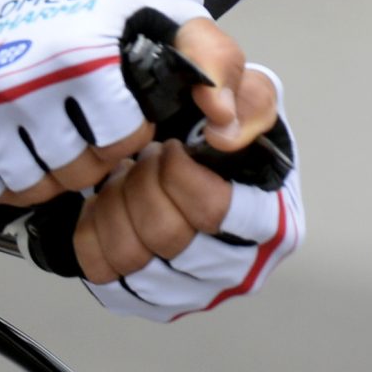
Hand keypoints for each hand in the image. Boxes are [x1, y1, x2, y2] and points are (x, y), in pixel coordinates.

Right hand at [0, 0, 245, 207]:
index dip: (130, 133)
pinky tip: (22, 150)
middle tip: (88, 125)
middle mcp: (27, 80)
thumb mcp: (168, 20)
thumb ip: (216, 60)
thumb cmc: (95, 16)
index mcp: (82, 55)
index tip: (124, 111)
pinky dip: (7, 181)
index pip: (121, 140)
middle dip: (92, 157)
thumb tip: (224, 123)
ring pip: (33, 185)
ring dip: (52, 173)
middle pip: (77, 170)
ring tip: (58, 138)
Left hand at [73, 69, 304, 321]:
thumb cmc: (211, 112)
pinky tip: (114, 204)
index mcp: (275, 222)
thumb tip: (222, 125)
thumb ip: (230, 76)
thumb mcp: (227, 70)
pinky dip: (96, 231)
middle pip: (167, 238)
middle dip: (145, 183)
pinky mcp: (152, 301)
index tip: (172, 145)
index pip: (216, 211)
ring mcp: (195, 292)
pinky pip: (104, 275)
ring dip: (119, 205)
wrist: (175, 134)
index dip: (180, 173)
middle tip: (149, 156)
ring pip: (132, 262)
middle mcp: (239, 269)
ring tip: (131, 177)